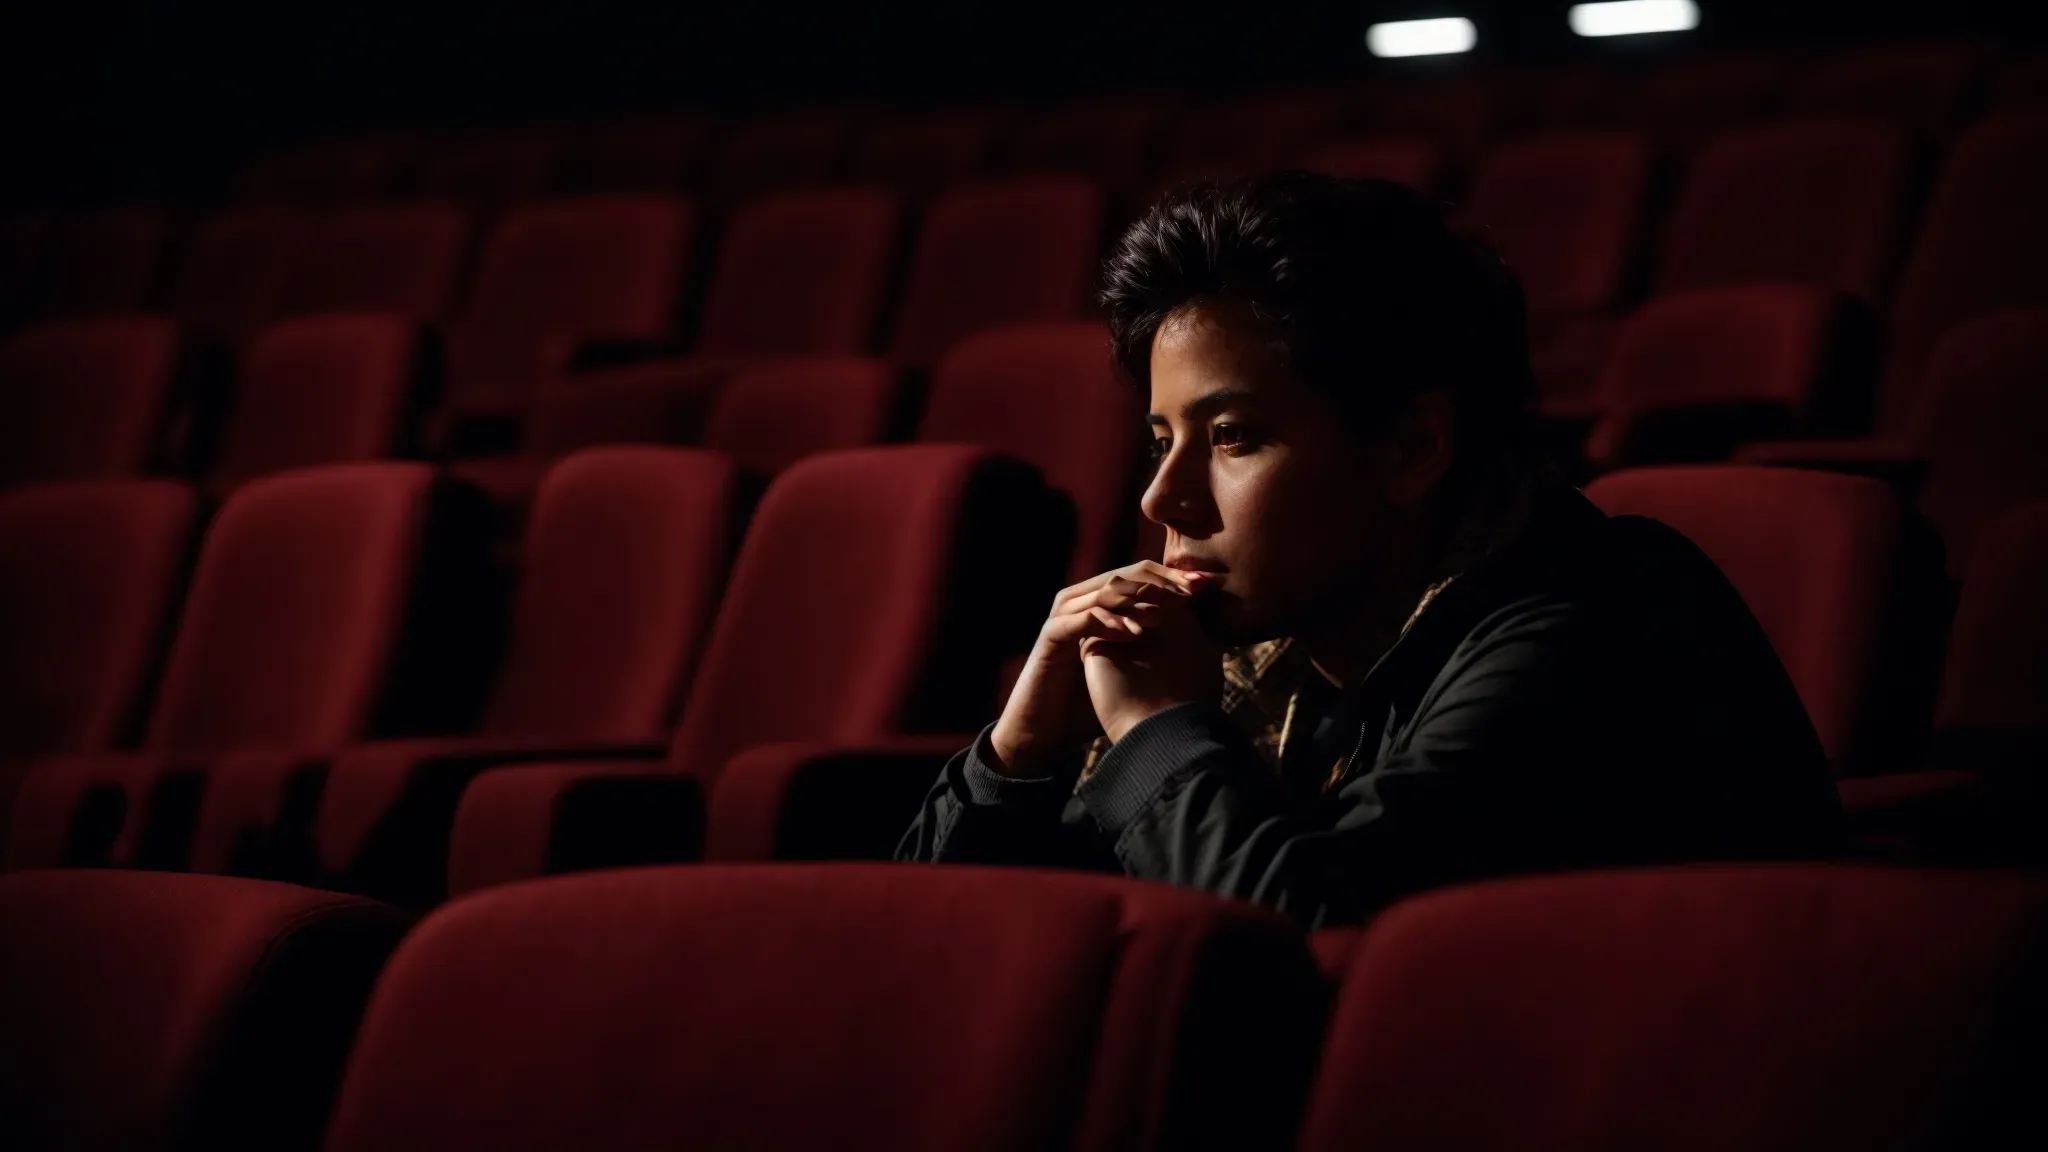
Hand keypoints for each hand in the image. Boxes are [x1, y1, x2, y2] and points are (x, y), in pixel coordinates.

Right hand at [988, 562, 1198, 776]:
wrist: (1050, 732)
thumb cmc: (1093, 703)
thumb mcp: (1135, 672)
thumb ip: (1164, 653)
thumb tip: (1212, 645)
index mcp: (1104, 605)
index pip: (1143, 576)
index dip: (1176, 577)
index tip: (1209, 586)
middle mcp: (1083, 602)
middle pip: (1126, 574)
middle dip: (1163, 580)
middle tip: (1195, 588)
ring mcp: (1065, 616)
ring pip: (1105, 591)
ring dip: (1138, 599)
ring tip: (1170, 611)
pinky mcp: (1051, 635)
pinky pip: (1083, 618)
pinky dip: (1110, 622)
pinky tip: (1135, 634)